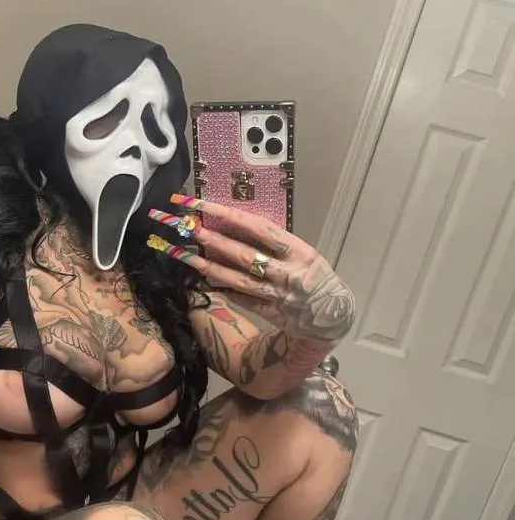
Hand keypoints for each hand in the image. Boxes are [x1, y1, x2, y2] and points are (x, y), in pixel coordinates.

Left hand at [146, 194, 355, 341]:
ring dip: (210, 267)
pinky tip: (203, 280)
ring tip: (185, 256)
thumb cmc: (315, 276)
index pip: (259, 228)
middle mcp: (287, 272)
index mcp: (298, 250)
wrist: (334, 315)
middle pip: (245, 255)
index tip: (204, 204)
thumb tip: (236, 225)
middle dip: (215, 241)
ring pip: (238, 279)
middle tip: (191, 230)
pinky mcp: (270, 313)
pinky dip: (223, 289)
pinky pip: (241, 299)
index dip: (229, 215)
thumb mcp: (304, 252)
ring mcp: (277, 295)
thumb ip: (275, 242)